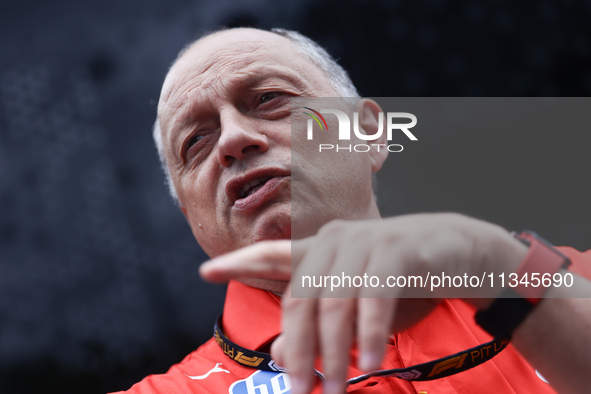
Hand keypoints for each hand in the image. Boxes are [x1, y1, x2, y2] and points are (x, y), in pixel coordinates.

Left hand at [200, 213, 526, 393]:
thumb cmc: (406, 280)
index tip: (206, 272)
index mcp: (322, 250)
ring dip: (334, 352)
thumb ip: (319, 322)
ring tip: (337, 387)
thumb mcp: (358, 304)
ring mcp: (366, 242)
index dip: (240, 262)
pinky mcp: (397, 249)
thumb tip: (276, 354)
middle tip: (296, 390)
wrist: (465, 254)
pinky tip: (371, 362)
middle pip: (300, 297)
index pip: (274, 255)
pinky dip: (370, 335)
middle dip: (296, 348)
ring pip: (334, 304)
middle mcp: (336, 241)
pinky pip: (374, 299)